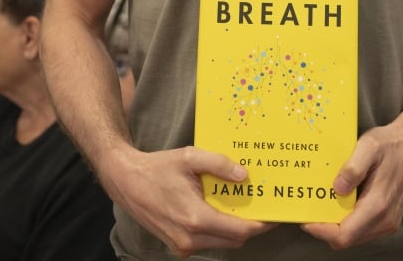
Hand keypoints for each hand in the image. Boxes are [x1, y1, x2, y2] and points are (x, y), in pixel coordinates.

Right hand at [101, 145, 274, 257]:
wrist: (127, 182)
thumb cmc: (158, 168)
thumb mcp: (190, 157)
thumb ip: (218, 164)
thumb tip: (244, 175)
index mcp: (196, 218)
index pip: (240, 230)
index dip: (261, 224)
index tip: (275, 214)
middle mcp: (190, 238)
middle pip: (234, 240)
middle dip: (251, 226)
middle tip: (263, 207)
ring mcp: (182, 245)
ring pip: (221, 243)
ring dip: (235, 229)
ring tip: (244, 206)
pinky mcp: (177, 245)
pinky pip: (207, 242)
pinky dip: (219, 229)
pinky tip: (221, 209)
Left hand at [301, 120, 402, 249]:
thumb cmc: (388, 143)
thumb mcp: (368, 146)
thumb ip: (353, 168)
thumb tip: (337, 189)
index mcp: (378, 205)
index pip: (345, 234)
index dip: (322, 231)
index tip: (305, 219)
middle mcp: (385, 220)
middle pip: (348, 239)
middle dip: (325, 229)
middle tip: (309, 210)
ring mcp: (388, 222)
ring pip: (355, 236)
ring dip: (336, 226)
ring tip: (321, 205)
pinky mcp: (388, 219)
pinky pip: (362, 229)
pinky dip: (347, 222)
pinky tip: (338, 204)